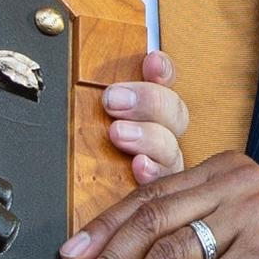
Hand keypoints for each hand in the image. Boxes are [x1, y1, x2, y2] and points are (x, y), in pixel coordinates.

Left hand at [100, 53, 191, 189]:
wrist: (83, 197)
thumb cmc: (87, 147)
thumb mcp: (94, 115)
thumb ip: (105, 93)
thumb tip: (103, 67)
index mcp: (148, 108)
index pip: (166, 82)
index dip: (163, 70)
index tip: (152, 62)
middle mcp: (162, 132)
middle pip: (174, 113)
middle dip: (148, 101)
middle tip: (115, 99)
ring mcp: (163, 162)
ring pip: (171, 147)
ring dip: (148, 136)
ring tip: (119, 133)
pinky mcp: (157, 187)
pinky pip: (163, 181)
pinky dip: (153, 172)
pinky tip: (140, 166)